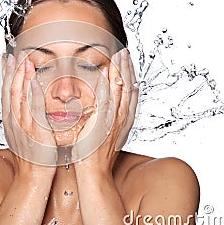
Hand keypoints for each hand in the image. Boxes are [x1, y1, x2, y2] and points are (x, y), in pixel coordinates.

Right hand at [1, 51, 56, 173]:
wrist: (34, 176)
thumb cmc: (32, 156)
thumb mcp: (23, 134)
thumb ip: (23, 118)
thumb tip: (25, 105)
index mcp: (11, 121)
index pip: (7, 93)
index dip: (6, 75)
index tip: (7, 60)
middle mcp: (14, 121)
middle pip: (10, 91)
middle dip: (12, 71)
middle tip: (15, 54)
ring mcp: (23, 126)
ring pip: (20, 97)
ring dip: (22, 77)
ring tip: (25, 60)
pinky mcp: (36, 131)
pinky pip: (34, 109)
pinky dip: (33, 93)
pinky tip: (35, 80)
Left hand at [73, 48, 137, 171]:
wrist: (94, 172)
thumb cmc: (95, 153)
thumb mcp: (104, 132)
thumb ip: (104, 117)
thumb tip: (101, 106)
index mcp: (122, 119)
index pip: (129, 92)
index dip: (129, 75)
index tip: (126, 61)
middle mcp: (121, 118)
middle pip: (128, 88)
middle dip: (127, 68)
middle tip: (125, 52)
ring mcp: (113, 120)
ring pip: (120, 91)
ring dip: (120, 72)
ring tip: (119, 56)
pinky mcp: (102, 124)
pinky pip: (106, 101)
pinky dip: (107, 86)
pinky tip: (106, 73)